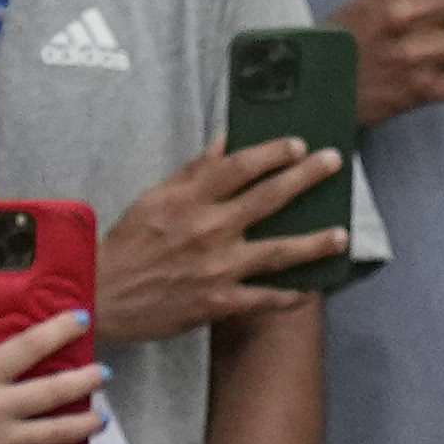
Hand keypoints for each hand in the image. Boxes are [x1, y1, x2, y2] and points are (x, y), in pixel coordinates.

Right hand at [95, 137, 349, 339]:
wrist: (101, 294)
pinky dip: (291, 296)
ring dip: (315, 242)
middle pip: (267, 199)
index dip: (272, 152)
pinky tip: (312, 290)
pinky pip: (265, 298)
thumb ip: (194, 172)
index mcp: (187, 200)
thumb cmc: (128, 244)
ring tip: (342, 235)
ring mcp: (216, 267)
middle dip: (305, 178)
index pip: (237, 167)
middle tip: (334, 162)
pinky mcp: (219, 302)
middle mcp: (207, 229)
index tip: (299, 144)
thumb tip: (226, 141)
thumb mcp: (154, 199)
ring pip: (278, 252)